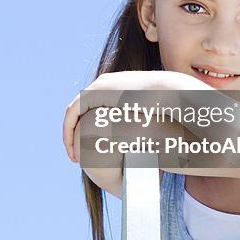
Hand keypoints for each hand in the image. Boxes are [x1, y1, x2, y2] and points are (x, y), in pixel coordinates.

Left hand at [63, 71, 209, 161]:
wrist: (171, 94)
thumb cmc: (171, 109)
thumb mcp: (159, 121)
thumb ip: (150, 127)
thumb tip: (153, 144)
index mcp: (120, 89)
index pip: (97, 109)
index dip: (90, 129)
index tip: (92, 150)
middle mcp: (107, 84)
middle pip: (82, 111)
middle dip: (76, 133)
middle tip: (77, 155)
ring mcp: (99, 86)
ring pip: (73, 113)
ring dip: (69, 134)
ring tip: (73, 155)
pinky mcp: (94, 92)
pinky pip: (72, 113)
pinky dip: (68, 130)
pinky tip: (73, 149)